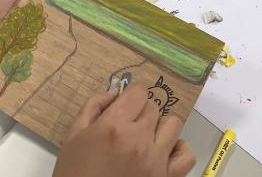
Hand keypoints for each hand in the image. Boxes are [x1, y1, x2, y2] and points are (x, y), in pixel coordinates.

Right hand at [53, 84, 194, 176]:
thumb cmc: (75, 172)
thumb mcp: (74, 135)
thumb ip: (93, 107)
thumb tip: (115, 93)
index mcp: (114, 126)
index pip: (139, 92)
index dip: (131, 96)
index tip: (124, 106)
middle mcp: (139, 139)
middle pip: (153, 108)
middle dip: (140, 112)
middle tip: (127, 127)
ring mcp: (155, 160)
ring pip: (172, 125)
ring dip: (159, 128)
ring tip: (146, 139)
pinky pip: (186, 155)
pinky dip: (177, 150)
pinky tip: (162, 153)